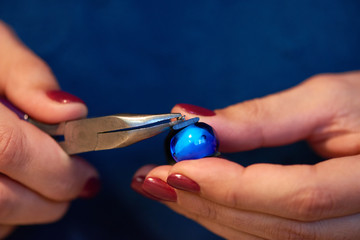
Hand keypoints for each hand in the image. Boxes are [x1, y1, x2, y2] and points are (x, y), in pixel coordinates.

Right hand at [0, 21, 98, 237]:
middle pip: (0, 200)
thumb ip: (29, 76)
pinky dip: (5, 218)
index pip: (9, 150)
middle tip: (75, 186)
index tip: (86, 176)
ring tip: (42, 184)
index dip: (56, 169)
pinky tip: (12, 189)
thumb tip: (73, 113)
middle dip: (51, 199)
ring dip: (28, 211)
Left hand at [132, 71, 359, 238]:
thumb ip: (261, 118)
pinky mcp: (321, 232)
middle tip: (152, 179)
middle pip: (276, 226)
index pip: (297, 197)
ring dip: (210, 213)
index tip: (176, 165)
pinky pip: (271, 236)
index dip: (231, 184)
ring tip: (164, 187)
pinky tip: (198, 199)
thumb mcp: (325, 100)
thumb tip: (197, 122)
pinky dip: (229, 219)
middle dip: (206, 203)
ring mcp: (343, 235)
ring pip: (269, 238)